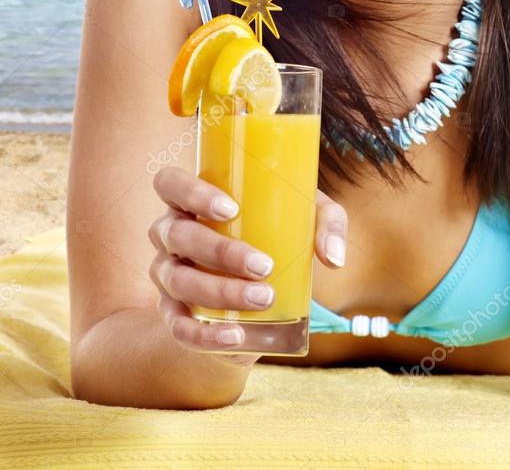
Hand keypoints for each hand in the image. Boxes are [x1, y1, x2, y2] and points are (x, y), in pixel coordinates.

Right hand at [148, 167, 347, 362]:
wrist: (255, 295)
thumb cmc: (276, 237)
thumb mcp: (305, 218)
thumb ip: (326, 224)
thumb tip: (334, 258)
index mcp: (191, 200)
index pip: (169, 183)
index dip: (191, 191)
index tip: (231, 208)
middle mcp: (170, 234)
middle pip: (178, 235)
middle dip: (220, 251)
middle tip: (264, 265)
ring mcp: (167, 274)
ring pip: (178, 280)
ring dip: (220, 291)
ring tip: (263, 298)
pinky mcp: (173, 313)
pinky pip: (178, 327)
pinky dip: (204, 335)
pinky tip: (236, 336)